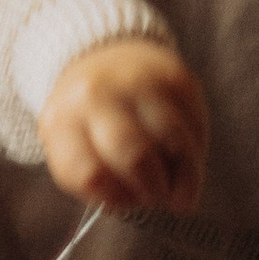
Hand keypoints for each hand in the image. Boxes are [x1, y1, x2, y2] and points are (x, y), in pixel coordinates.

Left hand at [38, 37, 207, 216]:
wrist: (104, 56)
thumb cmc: (88, 118)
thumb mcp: (71, 148)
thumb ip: (93, 181)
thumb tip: (126, 203)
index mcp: (62, 121)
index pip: (91, 174)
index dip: (119, 198)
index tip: (133, 204)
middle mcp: (97, 96)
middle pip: (135, 155)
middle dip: (154, 189)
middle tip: (162, 199)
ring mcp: (137, 82)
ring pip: (174, 140)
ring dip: (184, 173)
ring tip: (180, 186)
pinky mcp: (175, 76)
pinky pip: (195, 124)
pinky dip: (196, 149)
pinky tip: (186, 156)